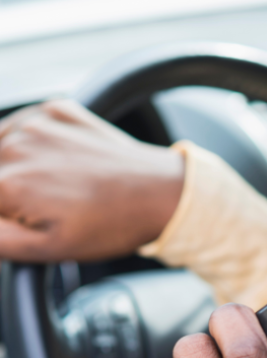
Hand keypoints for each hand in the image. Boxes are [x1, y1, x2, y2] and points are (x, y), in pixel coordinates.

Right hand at [0, 99, 183, 261]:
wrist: (161, 192)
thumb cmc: (112, 224)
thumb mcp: (46, 249)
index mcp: (5, 183)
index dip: (3, 209)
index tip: (21, 213)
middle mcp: (13, 144)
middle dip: (6, 192)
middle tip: (44, 207)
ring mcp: (35, 121)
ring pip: (1, 147)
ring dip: (14, 166)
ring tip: (57, 189)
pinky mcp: (55, 108)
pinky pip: (25, 125)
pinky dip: (34, 143)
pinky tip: (64, 165)